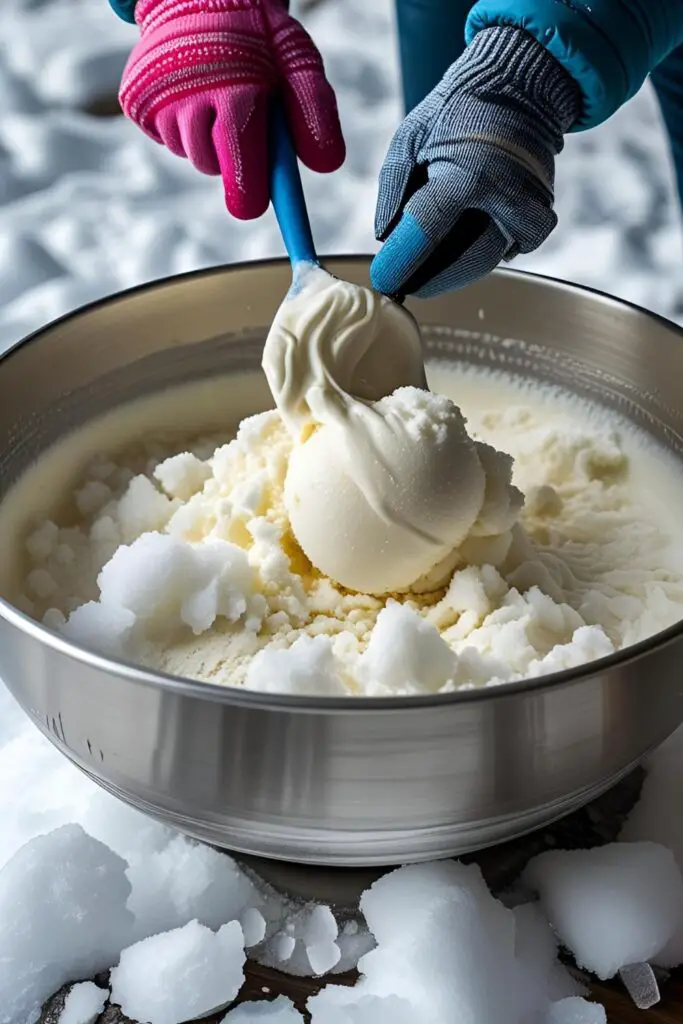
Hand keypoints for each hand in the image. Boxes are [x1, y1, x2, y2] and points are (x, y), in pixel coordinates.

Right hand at [119, 0, 344, 218]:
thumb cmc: (258, 37)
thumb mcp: (296, 60)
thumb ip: (314, 110)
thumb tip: (326, 165)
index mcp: (233, 88)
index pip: (239, 157)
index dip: (247, 190)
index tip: (252, 208)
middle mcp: (188, 95)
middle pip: (212, 165)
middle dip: (233, 161)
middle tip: (245, 129)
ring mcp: (157, 100)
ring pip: (189, 154)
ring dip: (208, 142)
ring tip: (219, 99)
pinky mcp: (135, 102)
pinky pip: (164, 137)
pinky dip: (182, 127)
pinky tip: (191, 94)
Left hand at [370, 27, 579, 297]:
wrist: (519, 86)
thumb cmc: (457, 109)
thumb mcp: (411, 135)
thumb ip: (393, 187)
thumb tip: (385, 237)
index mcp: (470, 171)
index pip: (428, 229)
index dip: (402, 260)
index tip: (383, 279)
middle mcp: (507, 194)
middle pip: (468, 260)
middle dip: (432, 280)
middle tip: (404, 286)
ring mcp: (530, 206)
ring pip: (489, 259)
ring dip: (456, 270)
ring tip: (427, 270)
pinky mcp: (541, 214)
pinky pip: (509, 248)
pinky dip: (484, 252)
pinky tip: (462, 244)